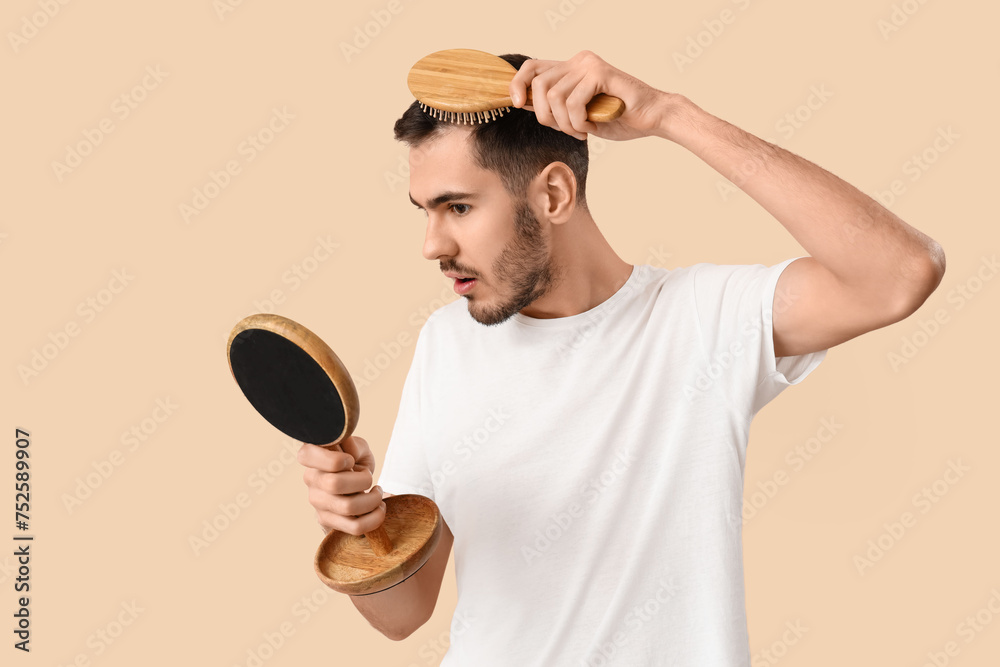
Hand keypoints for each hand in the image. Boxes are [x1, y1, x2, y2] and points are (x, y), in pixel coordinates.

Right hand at [297, 435, 385, 535]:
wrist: (355, 481)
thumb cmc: (355, 458)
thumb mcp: (357, 446)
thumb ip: (354, 445)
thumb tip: (350, 453)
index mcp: (310, 455)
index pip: (308, 455)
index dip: (335, 459)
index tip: (351, 460)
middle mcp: (310, 478)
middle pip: (334, 484)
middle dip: (363, 480)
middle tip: (368, 477)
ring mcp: (316, 501)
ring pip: (348, 507)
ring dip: (373, 499)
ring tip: (377, 492)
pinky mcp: (326, 520)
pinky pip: (355, 526)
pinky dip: (374, 518)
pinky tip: (378, 507)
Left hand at [508, 50, 671, 141]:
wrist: (653, 117)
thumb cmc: (618, 118)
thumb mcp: (577, 114)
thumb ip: (553, 105)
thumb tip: (520, 102)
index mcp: (571, 67)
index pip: (532, 67)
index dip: (517, 84)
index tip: (517, 104)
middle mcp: (578, 60)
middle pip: (538, 84)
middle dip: (545, 115)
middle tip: (566, 129)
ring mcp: (589, 64)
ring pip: (553, 96)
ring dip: (564, 123)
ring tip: (580, 131)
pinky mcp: (600, 73)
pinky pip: (573, 102)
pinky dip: (577, 121)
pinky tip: (589, 127)